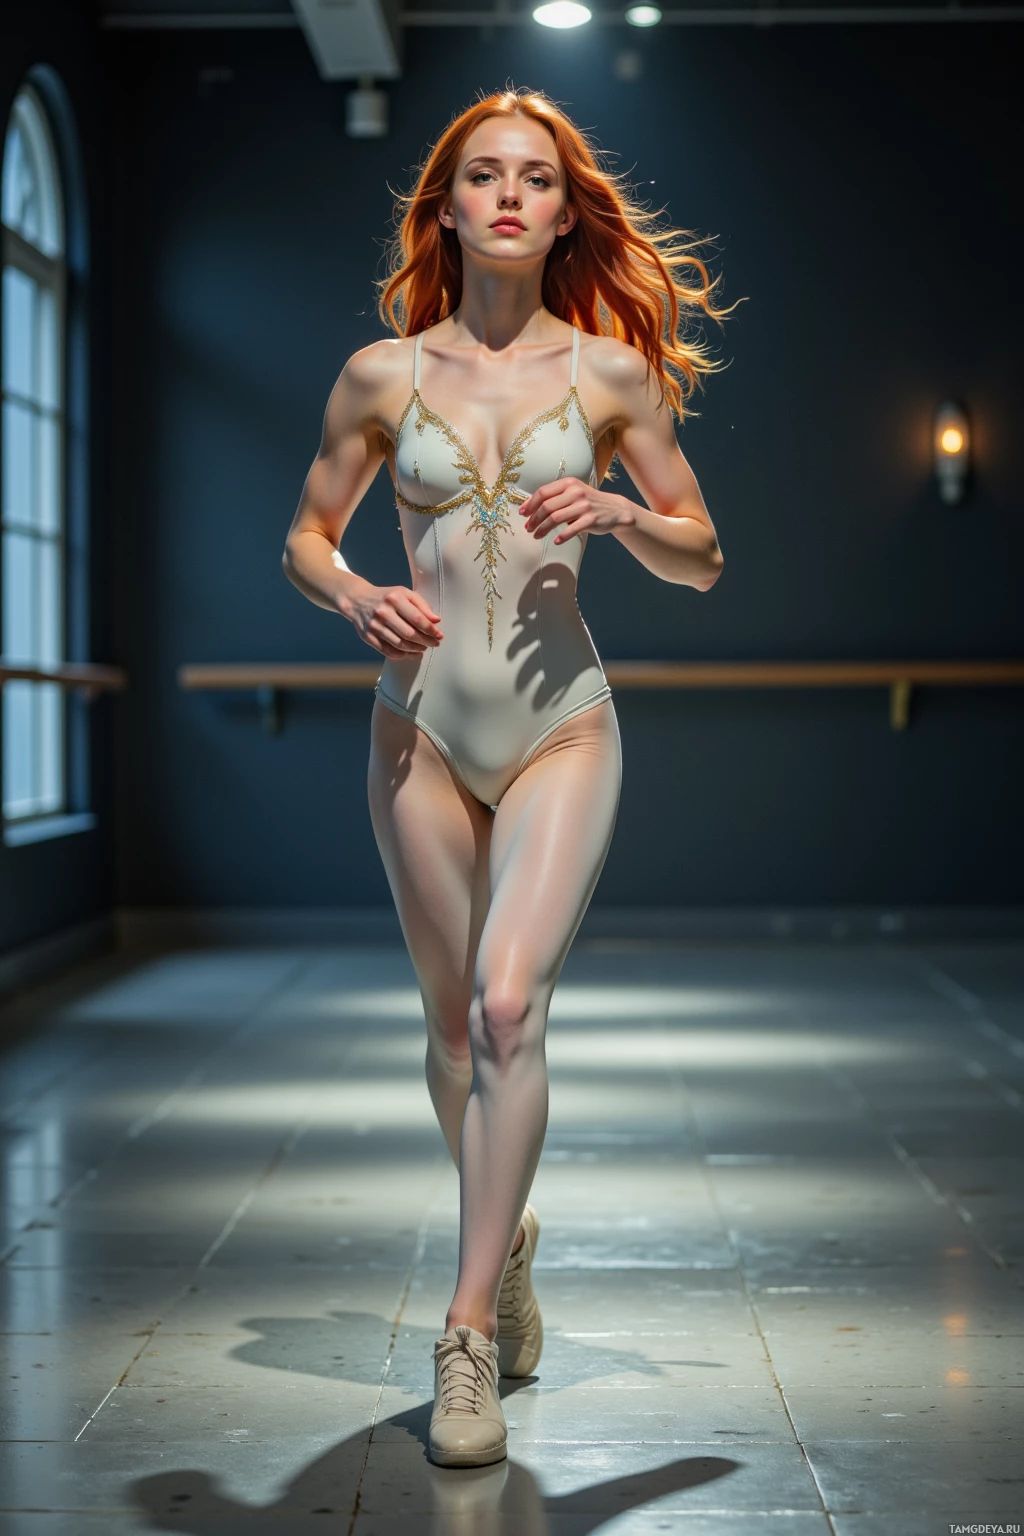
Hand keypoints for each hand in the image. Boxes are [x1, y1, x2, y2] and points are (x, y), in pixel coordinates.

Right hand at [347, 584, 442, 659]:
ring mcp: (374, 625)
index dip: (431, 630)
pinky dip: (401, 655)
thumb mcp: (405, 594)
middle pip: (410, 634)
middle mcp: (384, 612)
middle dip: (426, 641)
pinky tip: (410, 653)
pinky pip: (387, 651)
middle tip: (434, 644)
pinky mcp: (368, 636)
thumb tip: (436, 621)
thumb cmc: (386, 597)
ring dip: (415, 650)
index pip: (418, 619)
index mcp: (395, 599)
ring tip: (423, 648)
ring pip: (400, 645)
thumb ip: (422, 606)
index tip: (439, 636)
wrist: (357, 600)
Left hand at [518, 479, 635, 544]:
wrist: (615, 509)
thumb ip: (556, 497)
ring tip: (536, 535)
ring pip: (555, 518)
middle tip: (528, 528)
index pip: (543, 492)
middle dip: (534, 519)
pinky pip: (571, 529)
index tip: (522, 514)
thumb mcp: (573, 493)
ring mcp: (584, 506)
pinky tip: (555, 541)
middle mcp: (575, 492)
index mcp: (569, 484)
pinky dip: (561, 537)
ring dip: (542, 529)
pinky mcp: (591, 519)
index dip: (530, 504)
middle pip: (547, 506)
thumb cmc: (588, 502)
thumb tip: (530, 508)